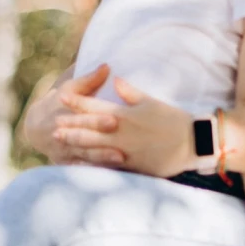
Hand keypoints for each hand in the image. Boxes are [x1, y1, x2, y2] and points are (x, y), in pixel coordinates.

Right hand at [22, 65, 110, 164]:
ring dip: (101, 158)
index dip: (97, 120)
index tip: (114, 120)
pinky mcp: (65, 162)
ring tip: (120, 159)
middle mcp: (63, 132)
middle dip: (101, 141)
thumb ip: (90, 80)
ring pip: (84, 155)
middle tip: (121, 144)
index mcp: (64, 113)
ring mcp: (63, 149)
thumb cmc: (59, 103)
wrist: (35, 127)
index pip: (82, 117)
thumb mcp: (70, 88)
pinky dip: (92, 170)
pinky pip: (80, 168)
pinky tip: (109, 173)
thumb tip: (107, 66)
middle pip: (84, 137)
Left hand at [54, 73, 193, 177]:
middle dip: (70, 126)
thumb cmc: (173, 119)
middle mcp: (121, 132)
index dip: (77, 101)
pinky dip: (91, 164)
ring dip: (75, 143)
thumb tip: (114, 80)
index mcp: (124, 114)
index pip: (96, 105)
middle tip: (52, 126)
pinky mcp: (131, 165)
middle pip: (89, 128)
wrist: (192, 142)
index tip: (61, 97)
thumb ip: (130, 92)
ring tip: (60, 142)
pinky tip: (80, 164)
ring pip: (93, 146)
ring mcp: (124, 149)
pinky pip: (106, 165)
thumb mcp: (151, 101)